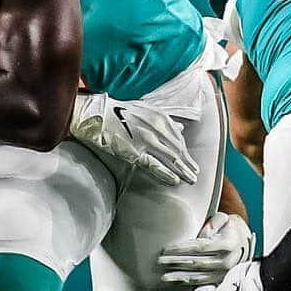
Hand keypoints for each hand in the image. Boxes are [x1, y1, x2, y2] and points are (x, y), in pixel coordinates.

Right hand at [70, 93, 198, 186]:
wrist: (96, 114)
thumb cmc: (117, 112)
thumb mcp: (145, 110)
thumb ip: (164, 119)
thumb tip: (180, 128)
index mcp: (160, 118)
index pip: (178, 138)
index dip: (186, 151)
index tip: (191, 161)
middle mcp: (157, 129)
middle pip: (178, 150)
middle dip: (188, 163)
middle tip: (195, 174)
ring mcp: (147, 141)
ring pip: (170, 158)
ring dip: (183, 170)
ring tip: (190, 180)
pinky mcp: (135, 151)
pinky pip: (155, 165)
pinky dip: (166, 174)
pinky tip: (175, 180)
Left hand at [159, 212, 254, 286]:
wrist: (242, 243)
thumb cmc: (229, 229)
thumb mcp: (225, 220)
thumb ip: (215, 222)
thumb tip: (204, 231)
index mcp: (228, 244)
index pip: (200, 247)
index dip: (182, 248)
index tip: (167, 249)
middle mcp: (227, 261)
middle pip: (196, 263)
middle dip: (176, 262)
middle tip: (161, 261)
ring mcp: (224, 273)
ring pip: (199, 277)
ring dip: (180, 277)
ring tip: (165, 277)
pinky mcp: (221, 281)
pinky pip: (206, 288)